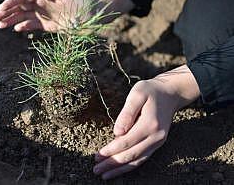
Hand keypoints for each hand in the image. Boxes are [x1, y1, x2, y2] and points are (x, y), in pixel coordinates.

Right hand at [0, 0, 77, 31]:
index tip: (2, 8)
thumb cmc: (81, 2)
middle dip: (6, 11)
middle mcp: (42, 4)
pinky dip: (24, 26)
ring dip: (11, 20)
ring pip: (24, 16)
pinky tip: (17, 29)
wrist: (94, 15)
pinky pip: (33, 25)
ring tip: (0, 25)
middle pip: (20, 7)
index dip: (11, 2)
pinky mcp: (49, 25)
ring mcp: (45, 15)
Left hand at [93, 65, 199, 179]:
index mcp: (150, 124)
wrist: (170, 94)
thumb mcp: (137, 94)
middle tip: (96, 170)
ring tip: (104, 175)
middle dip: (112, 163)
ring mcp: (158, 142)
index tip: (98, 156)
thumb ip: (127, 113)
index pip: (127, 142)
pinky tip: (119, 169)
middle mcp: (156, 137)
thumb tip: (116, 133)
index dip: (111, 150)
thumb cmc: (151, 91)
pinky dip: (130, 166)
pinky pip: (143, 158)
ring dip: (120, 169)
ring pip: (137, 161)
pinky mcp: (157, 143)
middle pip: (131, 155)